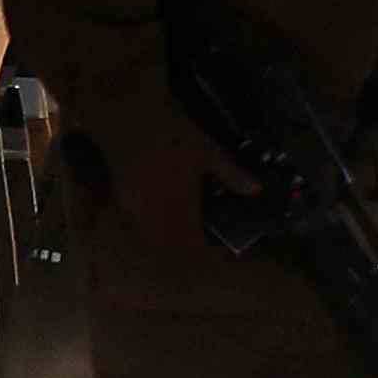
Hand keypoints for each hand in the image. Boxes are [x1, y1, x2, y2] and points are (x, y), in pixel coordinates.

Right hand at [107, 131, 222, 256]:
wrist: (129, 120)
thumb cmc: (171, 134)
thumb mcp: (208, 150)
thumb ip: (231, 174)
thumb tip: (255, 190)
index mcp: (181, 202)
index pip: (191, 240)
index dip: (199, 253)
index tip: (209, 257)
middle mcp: (157, 211)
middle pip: (167, 246)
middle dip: (180, 254)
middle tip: (193, 254)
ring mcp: (135, 208)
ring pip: (149, 239)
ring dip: (162, 245)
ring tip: (176, 241)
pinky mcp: (121, 200)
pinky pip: (134, 225)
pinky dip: (146, 231)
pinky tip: (155, 224)